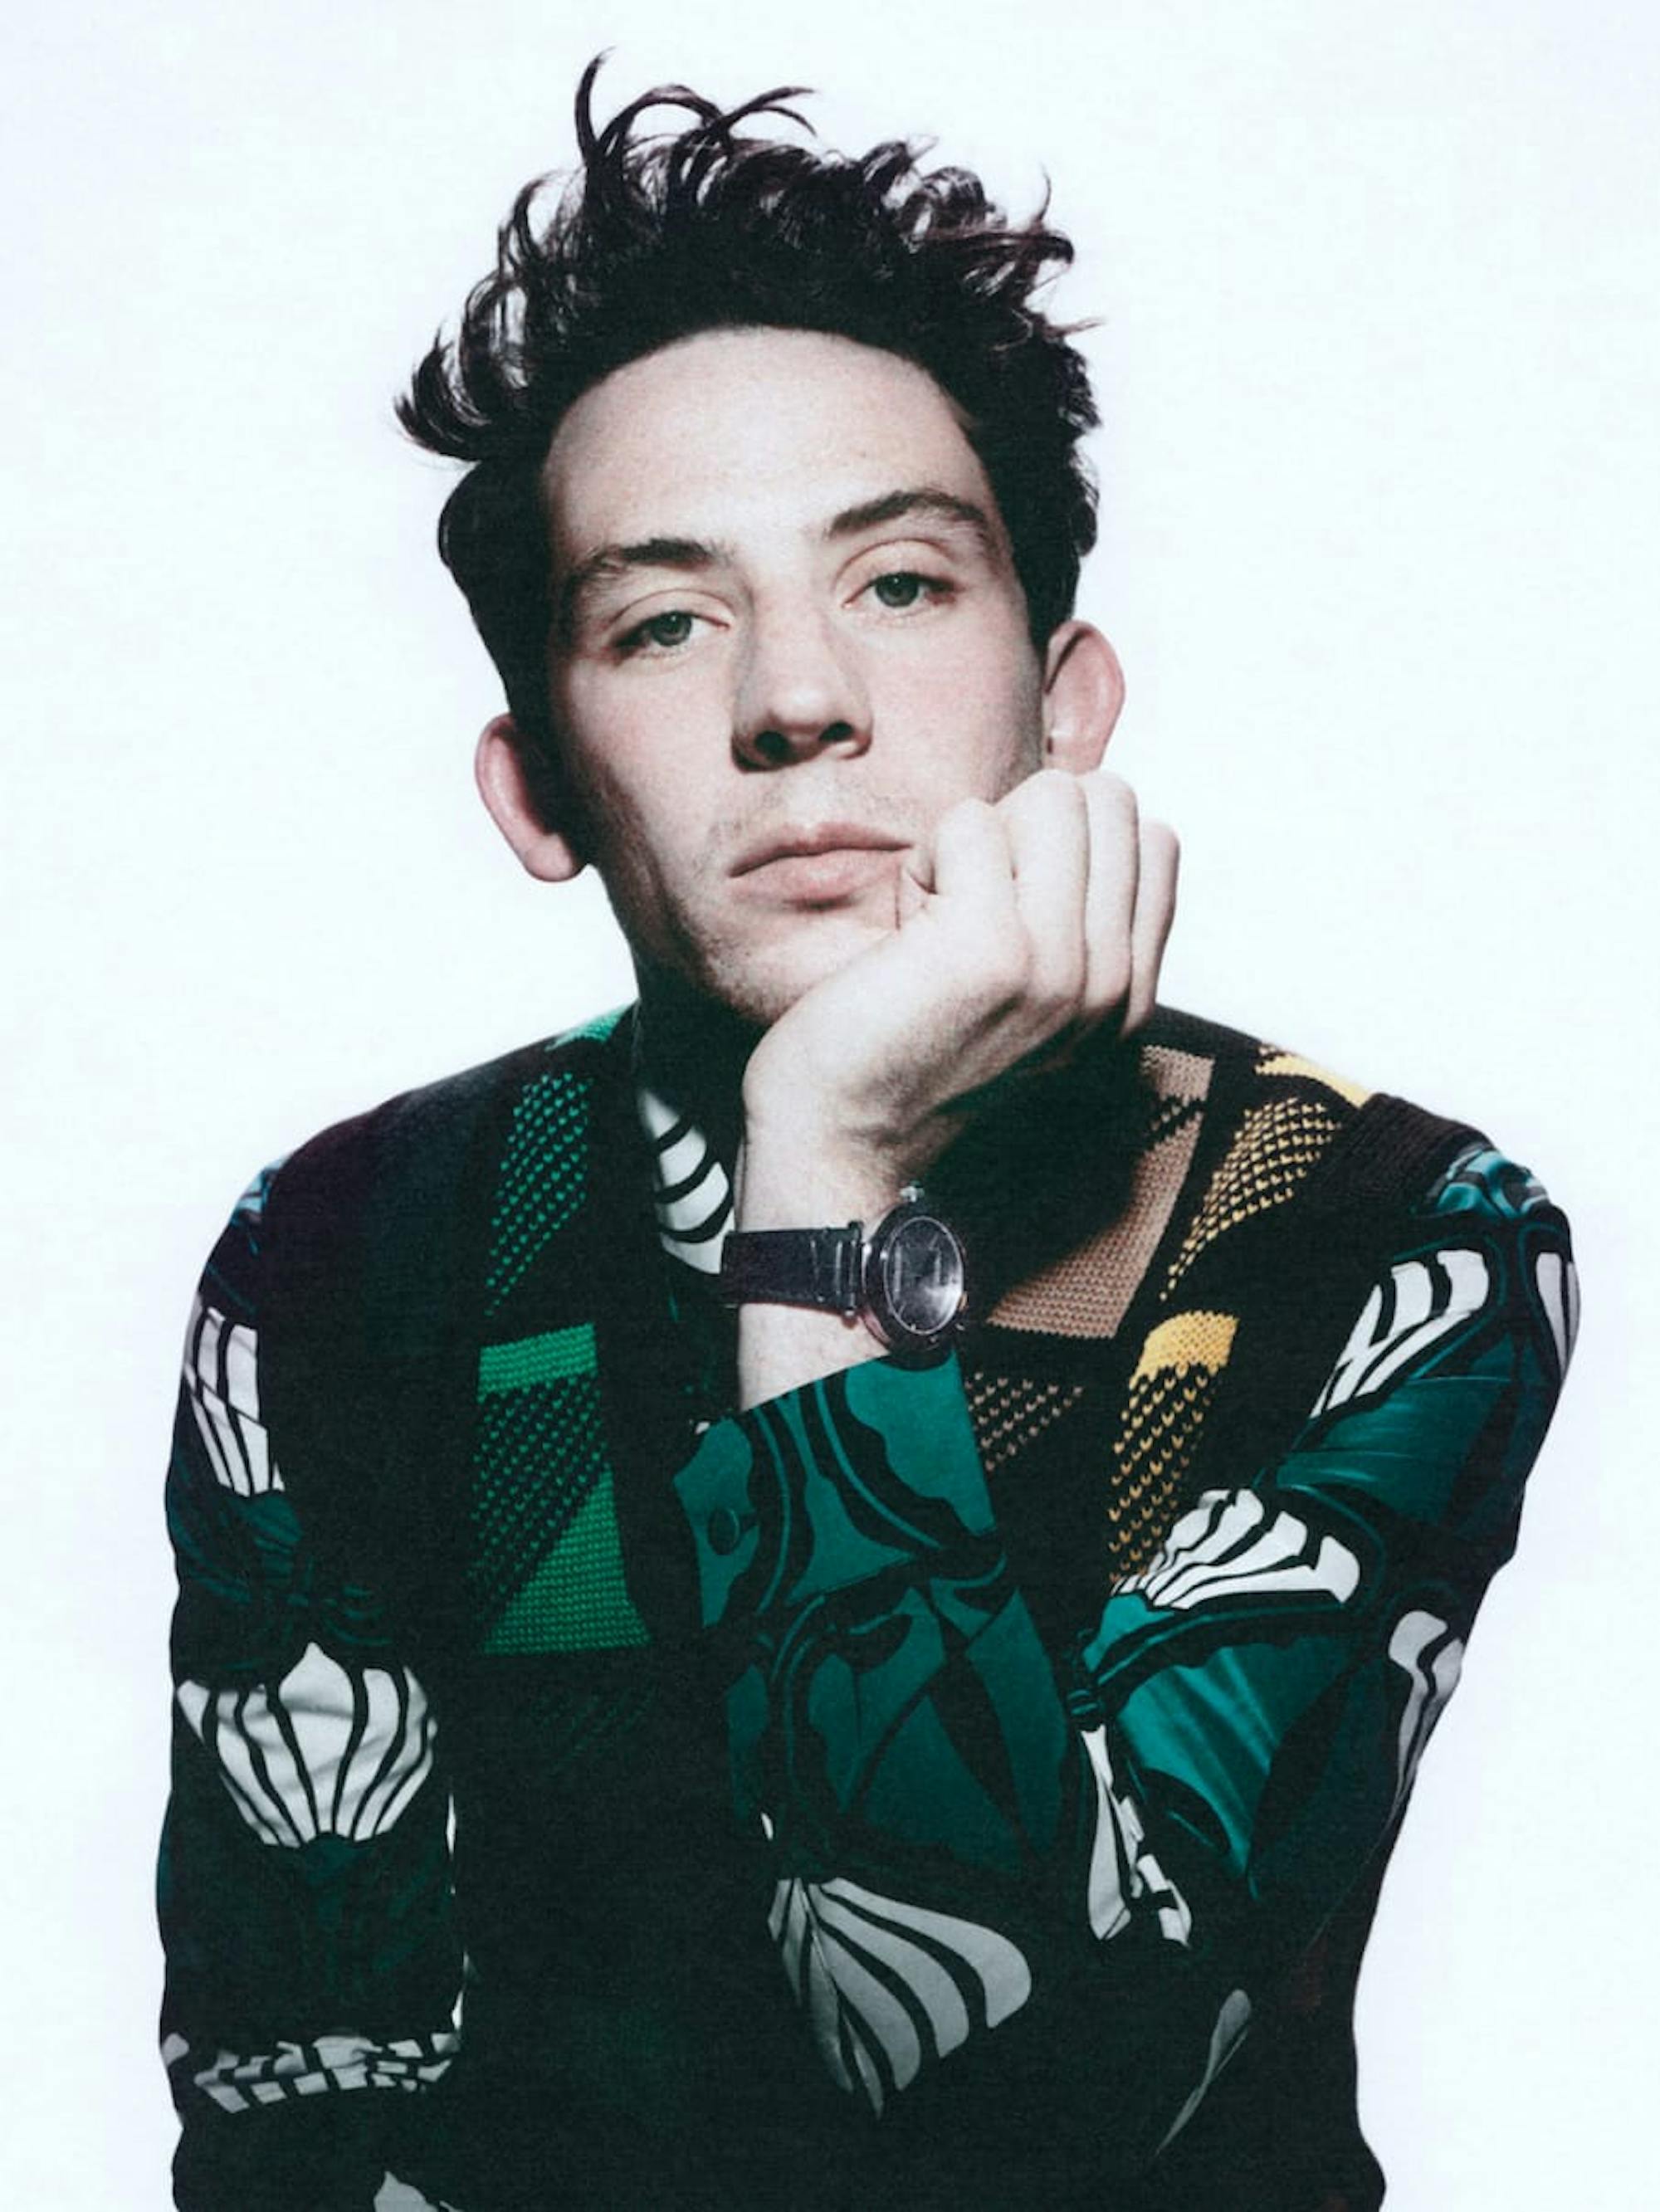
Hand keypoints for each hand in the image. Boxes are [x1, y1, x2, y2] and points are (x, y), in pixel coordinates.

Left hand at [741, 767, 1177, 1217]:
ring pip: (1053, 796)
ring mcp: (1064, 965)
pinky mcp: (996, 947)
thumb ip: (1074, 915)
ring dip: (976, 844)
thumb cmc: (909, 1043)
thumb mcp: (1028, 986)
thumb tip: (1078, 793)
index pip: (1152, 839)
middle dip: (1026, 829)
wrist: (842, 1135)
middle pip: (1108, 800)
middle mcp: (1116, 986)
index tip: (1008, 914)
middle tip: (969, 911)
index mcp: (1131, 996)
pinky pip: (972, 822)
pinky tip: (908, 937)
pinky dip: (925, 863)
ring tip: (939, 924)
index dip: (1065, 844)